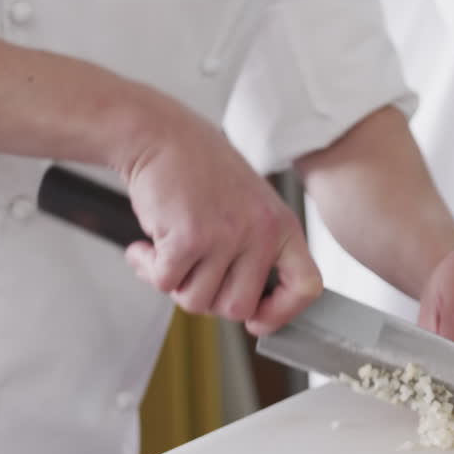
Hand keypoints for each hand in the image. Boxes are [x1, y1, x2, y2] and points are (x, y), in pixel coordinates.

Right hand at [119, 102, 322, 334]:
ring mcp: (226, 236)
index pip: (306, 287)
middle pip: (236, 309)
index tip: (257, 319)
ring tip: (169, 250)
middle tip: (191, 271)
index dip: (282, 313)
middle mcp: (261, 233)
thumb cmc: (201, 173)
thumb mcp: (250, 208)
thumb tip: (250, 313)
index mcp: (283, 227)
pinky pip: (165, 283)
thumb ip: (256, 254)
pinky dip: (148, 269)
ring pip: (196, 301)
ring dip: (173, 282)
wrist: (161, 134)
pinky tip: (146, 247)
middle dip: (207, 298)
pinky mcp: (188, 237)